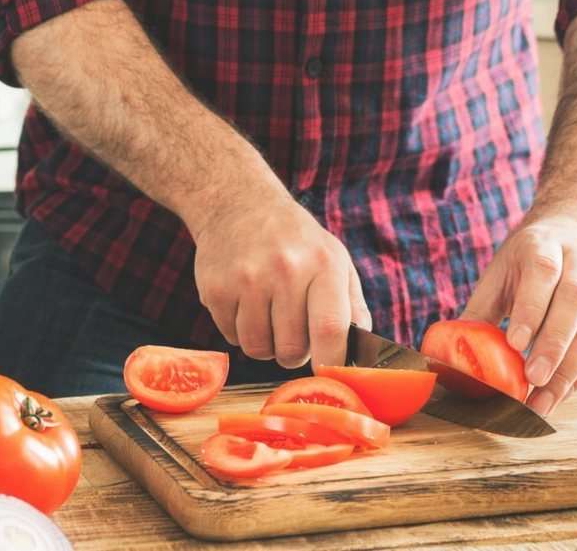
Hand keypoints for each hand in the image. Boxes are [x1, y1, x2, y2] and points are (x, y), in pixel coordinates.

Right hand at [191, 190, 371, 368]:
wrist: (239, 204)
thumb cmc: (297, 240)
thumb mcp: (335, 259)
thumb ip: (353, 306)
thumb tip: (360, 353)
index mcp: (322, 264)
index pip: (330, 330)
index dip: (330, 362)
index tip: (327, 371)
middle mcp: (285, 270)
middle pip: (291, 349)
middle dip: (294, 354)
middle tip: (293, 333)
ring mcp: (246, 279)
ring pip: (258, 349)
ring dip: (265, 344)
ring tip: (269, 316)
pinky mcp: (215, 289)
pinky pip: (231, 338)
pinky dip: (241, 331)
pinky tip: (246, 303)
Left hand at [461, 213, 576, 415]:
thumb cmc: (531, 256)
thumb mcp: (502, 269)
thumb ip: (480, 309)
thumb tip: (450, 352)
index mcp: (546, 244)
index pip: (543, 273)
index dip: (531, 309)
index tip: (515, 343)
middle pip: (574, 302)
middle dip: (553, 345)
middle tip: (532, 379)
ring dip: (569, 370)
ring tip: (543, 402)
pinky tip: (559, 394)